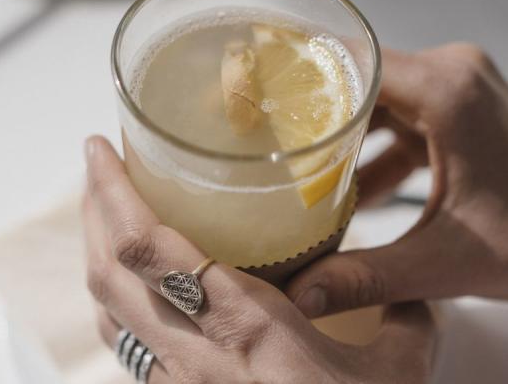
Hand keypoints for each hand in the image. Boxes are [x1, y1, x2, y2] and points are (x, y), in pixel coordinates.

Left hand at [82, 137, 436, 382]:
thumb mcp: (399, 371)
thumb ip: (404, 317)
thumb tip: (415, 294)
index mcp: (245, 328)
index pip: (150, 249)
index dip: (112, 192)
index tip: (99, 147)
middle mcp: (192, 357)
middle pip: (107, 272)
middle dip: (92, 209)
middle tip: (96, 164)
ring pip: (106, 310)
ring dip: (97, 254)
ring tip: (106, 215)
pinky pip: (125, 347)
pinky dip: (115, 303)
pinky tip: (134, 291)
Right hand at [288, 43, 507, 314]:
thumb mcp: (441, 263)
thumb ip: (364, 275)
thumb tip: (299, 293)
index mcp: (448, 91)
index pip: (351, 62)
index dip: (300, 79)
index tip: (258, 101)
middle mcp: (456, 73)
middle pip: (361, 76)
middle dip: (314, 111)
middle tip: (266, 142)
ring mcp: (465, 87)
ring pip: (381, 97)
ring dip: (346, 133)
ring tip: (300, 171)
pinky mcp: (469, 107)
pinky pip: (405, 114)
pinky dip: (378, 146)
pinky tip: (351, 189)